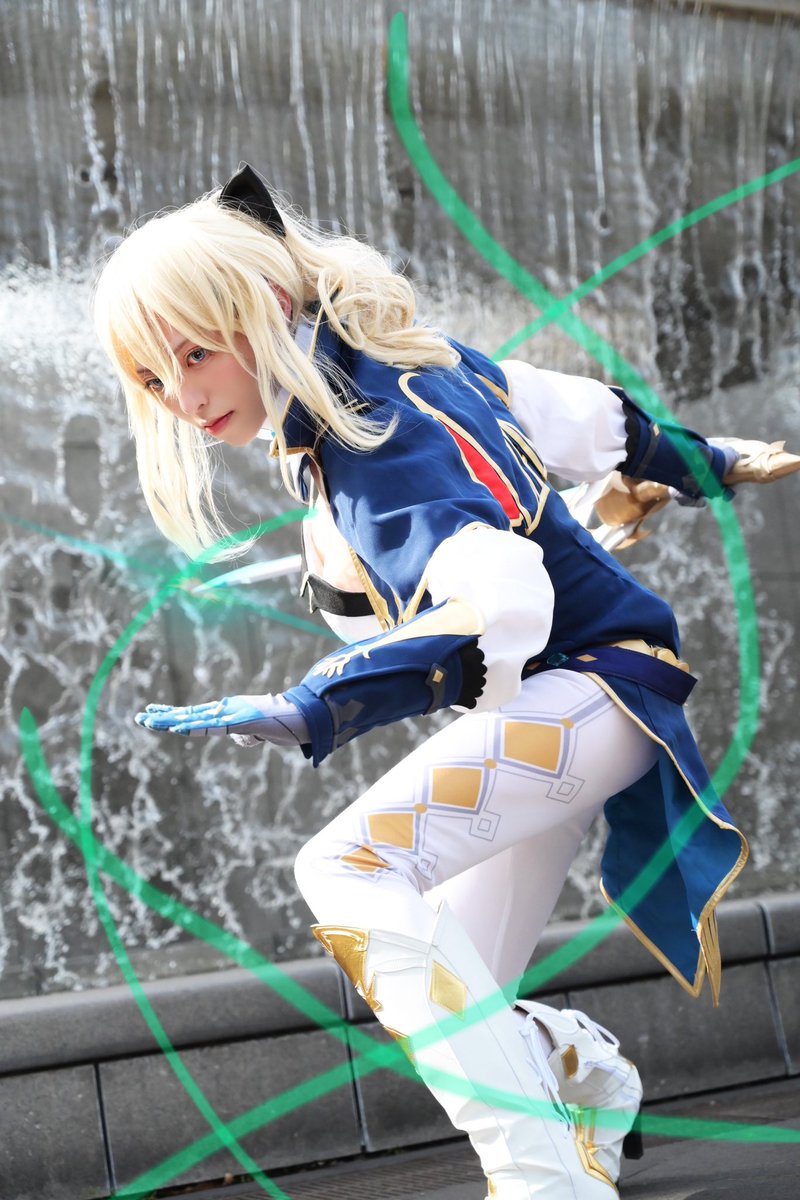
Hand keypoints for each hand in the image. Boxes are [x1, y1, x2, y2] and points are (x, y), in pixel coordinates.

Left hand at [134, 694, 308, 747]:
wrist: (303, 718)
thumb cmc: (282, 724)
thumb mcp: (259, 733)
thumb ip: (245, 735)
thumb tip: (239, 739)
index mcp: (228, 713)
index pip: (194, 714)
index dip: (172, 714)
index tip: (151, 713)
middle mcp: (227, 710)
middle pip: (189, 714)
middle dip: (164, 717)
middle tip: (139, 718)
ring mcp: (233, 714)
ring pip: (196, 719)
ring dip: (172, 722)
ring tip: (150, 722)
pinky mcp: (240, 721)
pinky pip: (213, 726)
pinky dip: (195, 727)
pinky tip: (179, 729)